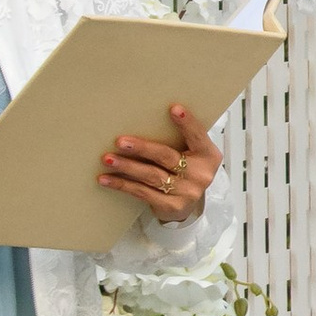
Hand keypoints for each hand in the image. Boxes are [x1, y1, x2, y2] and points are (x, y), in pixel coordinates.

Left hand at [98, 103, 218, 222]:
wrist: (187, 207)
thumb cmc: (185, 171)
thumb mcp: (190, 154)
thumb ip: (178, 140)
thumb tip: (143, 119)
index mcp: (208, 155)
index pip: (197, 136)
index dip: (187, 123)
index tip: (173, 109)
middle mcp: (201, 174)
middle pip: (167, 157)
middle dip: (142, 148)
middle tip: (121, 142)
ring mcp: (187, 192)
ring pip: (151, 176)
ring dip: (127, 166)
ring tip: (108, 159)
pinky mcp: (171, 206)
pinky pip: (142, 192)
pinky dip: (122, 184)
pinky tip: (107, 179)